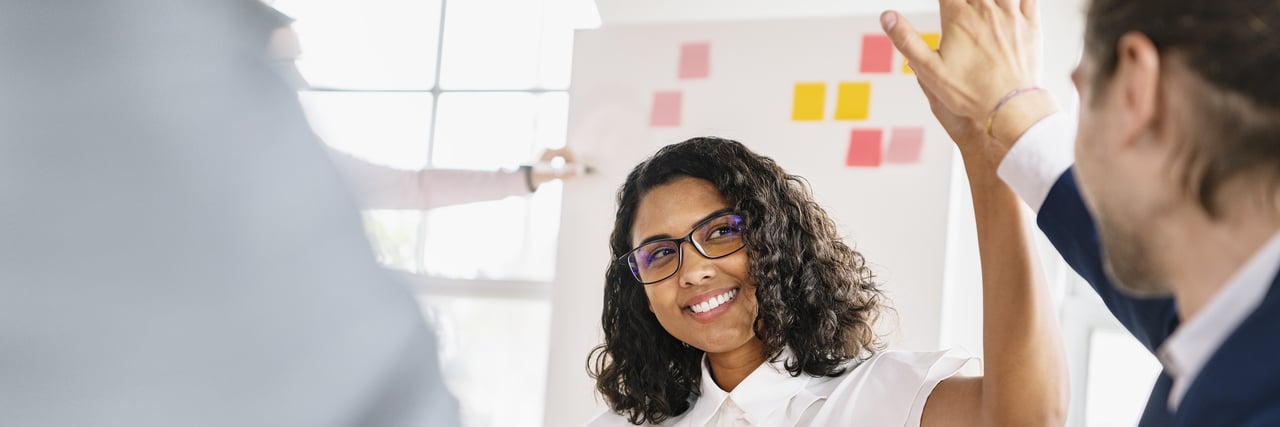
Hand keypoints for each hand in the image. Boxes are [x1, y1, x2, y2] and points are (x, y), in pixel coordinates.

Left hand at [529, 148, 583, 188]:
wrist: (523, 179)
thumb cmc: (536, 176)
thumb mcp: (552, 176)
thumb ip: (565, 175)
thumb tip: (577, 174)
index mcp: (549, 151)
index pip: (566, 150)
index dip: (574, 158)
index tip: (577, 166)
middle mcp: (547, 151)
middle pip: (564, 153)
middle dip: (571, 160)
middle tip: (576, 169)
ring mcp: (546, 155)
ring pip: (561, 156)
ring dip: (567, 163)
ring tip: (570, 172)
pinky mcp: (544, 161)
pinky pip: (557, 160)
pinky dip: (562, 165)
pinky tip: (563, 172)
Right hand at [882, 0, 1055, 148]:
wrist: (1011, 107)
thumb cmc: (970, 93)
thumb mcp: (929, 70)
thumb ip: (906, 39)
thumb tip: (887, 16)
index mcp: (958, 18)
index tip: (941, 3)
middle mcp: (986, 11)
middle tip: (957, 5)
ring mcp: (1011, 16)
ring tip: (978, 3)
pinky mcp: (1030, 25)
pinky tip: (1009, 1)